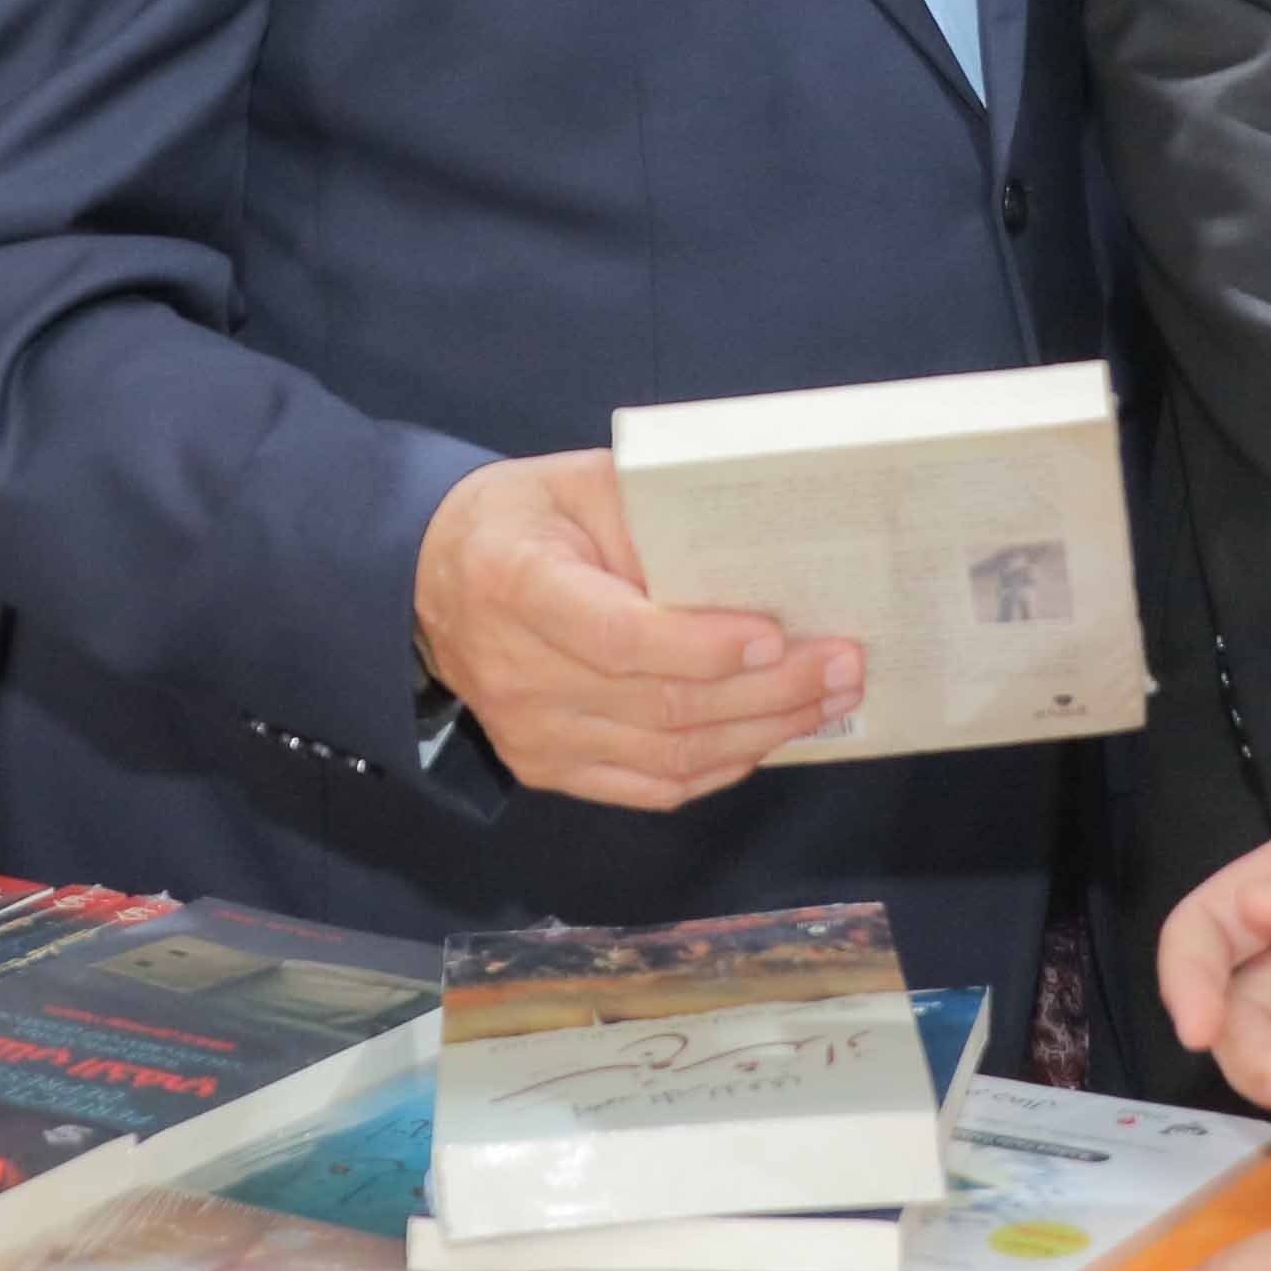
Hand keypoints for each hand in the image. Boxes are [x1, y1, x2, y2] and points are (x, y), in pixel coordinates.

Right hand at [414, 452, 857, 812]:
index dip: (701, 646)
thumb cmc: (520, 519)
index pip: (619, 636)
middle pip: (660, 704)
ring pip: (667, 753)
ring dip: (762, 732)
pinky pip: (649, 786)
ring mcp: (531, 734)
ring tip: (830, 701)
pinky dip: (719, 767)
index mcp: (518, 584)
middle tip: (845, 666)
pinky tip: (770, 737)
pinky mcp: (546, 768)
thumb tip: (753, 562)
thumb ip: (653, 517)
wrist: (426, 580)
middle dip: (769, 692)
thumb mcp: (579, 484)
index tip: (774, 636)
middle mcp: (519, 672)